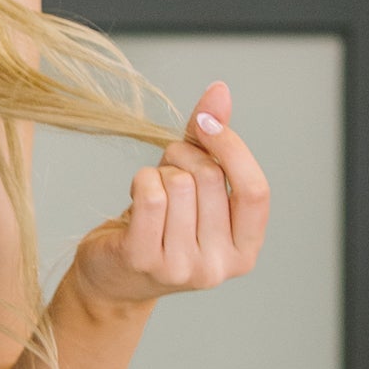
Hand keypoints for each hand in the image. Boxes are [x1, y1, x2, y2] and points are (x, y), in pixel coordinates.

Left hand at [67, 79, 268, 311]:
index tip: (206, 123)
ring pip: (179, 184)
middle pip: (211, 179)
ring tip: (152, 190)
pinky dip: (141, 180)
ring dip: (160, 172)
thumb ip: (212, 140)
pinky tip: (136, 193)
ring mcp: (181, 268)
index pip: (255, 190)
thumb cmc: (159, 226)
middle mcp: (218, 267)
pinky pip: (151, 194)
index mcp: (243, 251)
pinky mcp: (144, 260)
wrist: (113, 277)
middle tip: (168, 168)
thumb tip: (220, 91)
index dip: (232, 148)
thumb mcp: (193, 183)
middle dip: (185, 157)